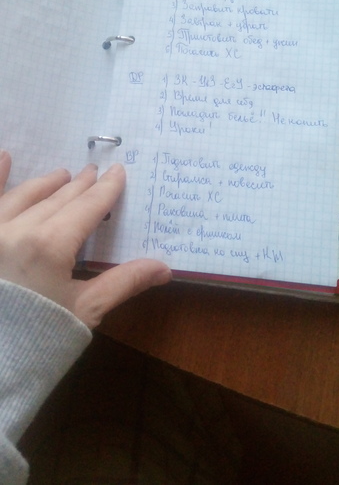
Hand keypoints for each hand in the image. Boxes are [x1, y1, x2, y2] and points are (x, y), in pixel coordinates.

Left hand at [0, 151, 170, 328]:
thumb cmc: (38, 339)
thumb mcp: (84, 311)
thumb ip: (123, 282)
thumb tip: (165, 268)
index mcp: (51, 244)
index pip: (86, 207)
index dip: (105, 190)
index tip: (117, 172)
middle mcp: (19, 228)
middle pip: (58, 199)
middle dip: (79, 186)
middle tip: (94, 173)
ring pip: (23, 196)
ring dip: (45, 183)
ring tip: (61, 174)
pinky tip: (4, 157)